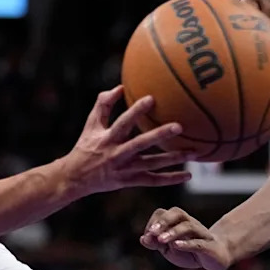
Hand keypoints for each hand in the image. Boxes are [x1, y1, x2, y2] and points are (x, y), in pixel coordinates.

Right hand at [66, 86, 194, 196]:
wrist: (76, 177)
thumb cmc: (85, 146)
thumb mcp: (91, 125)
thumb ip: (103, 104)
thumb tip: (120, 87)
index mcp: (108, 138)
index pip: (123, 123)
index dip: (136, 111)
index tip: (152, 98)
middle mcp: (117, 154)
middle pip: (140, 144)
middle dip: (159, 135)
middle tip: (179, 126)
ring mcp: (125, 169)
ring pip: (152, 164)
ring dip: (173, 158)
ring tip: (193, 152)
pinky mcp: (129, 182)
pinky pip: (152, 181)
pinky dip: (170, 179)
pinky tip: (188, 175)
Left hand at [139, 207, 231, 269]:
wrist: (216, 258)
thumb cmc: (189, 251)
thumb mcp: (168, 249)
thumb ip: (155, 243)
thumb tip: (143, 239)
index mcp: (178, 221)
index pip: (163, 213)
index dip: (154, 222)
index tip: (148, 235)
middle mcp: (190, 223)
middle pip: (177, 213)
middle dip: (163, 221)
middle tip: (152, 232)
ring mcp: (202, 233)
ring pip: (188, 226)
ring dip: (173, 232)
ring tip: (161, 240)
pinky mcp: (210, 247)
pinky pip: (199, 243)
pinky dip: (187, 243)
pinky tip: (176, 245)